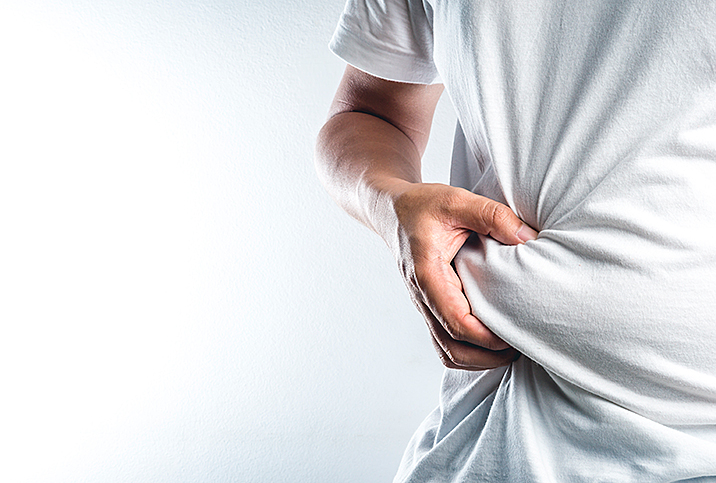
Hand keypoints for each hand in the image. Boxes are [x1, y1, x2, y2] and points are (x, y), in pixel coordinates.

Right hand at [385, 181, 537, 369]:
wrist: (392, 211)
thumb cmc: (422, 206)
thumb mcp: (457, 200)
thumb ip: (493, 215)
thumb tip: (529, 238)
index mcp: (427, 275)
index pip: (455, 321)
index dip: (485, 336)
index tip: (514, 332)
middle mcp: (422, 297)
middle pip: (451, 348)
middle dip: (487, 357)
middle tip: (520, 345)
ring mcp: (424, 306)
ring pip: (446, 352)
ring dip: (478, 359)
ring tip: (510, 347)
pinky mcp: (430, 307)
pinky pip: (445, 342)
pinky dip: (468, 351)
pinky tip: (491, 339)